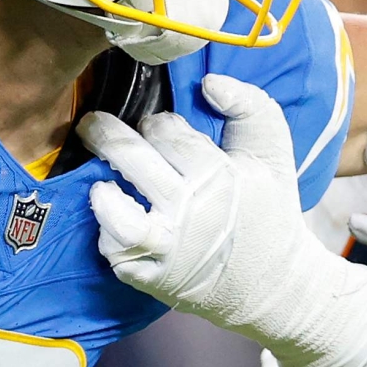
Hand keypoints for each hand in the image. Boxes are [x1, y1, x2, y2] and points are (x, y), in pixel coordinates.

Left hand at [82, 74, 316, 331]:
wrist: (274, 283)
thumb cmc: (269, 208)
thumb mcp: (272, 153)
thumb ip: (250, 108)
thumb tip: (209, 82)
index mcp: (221, 176)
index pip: (169, 134)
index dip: (158, 124)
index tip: (157, 126)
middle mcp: (192, 212)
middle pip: (134, 162)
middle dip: (106, 135)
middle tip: (93, 125)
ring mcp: (170, 250)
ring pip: (120, 219)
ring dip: (103, 195)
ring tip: (99, 181)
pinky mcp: (154, 279)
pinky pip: (117, 253)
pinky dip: (108, 234)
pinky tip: (114, 218)